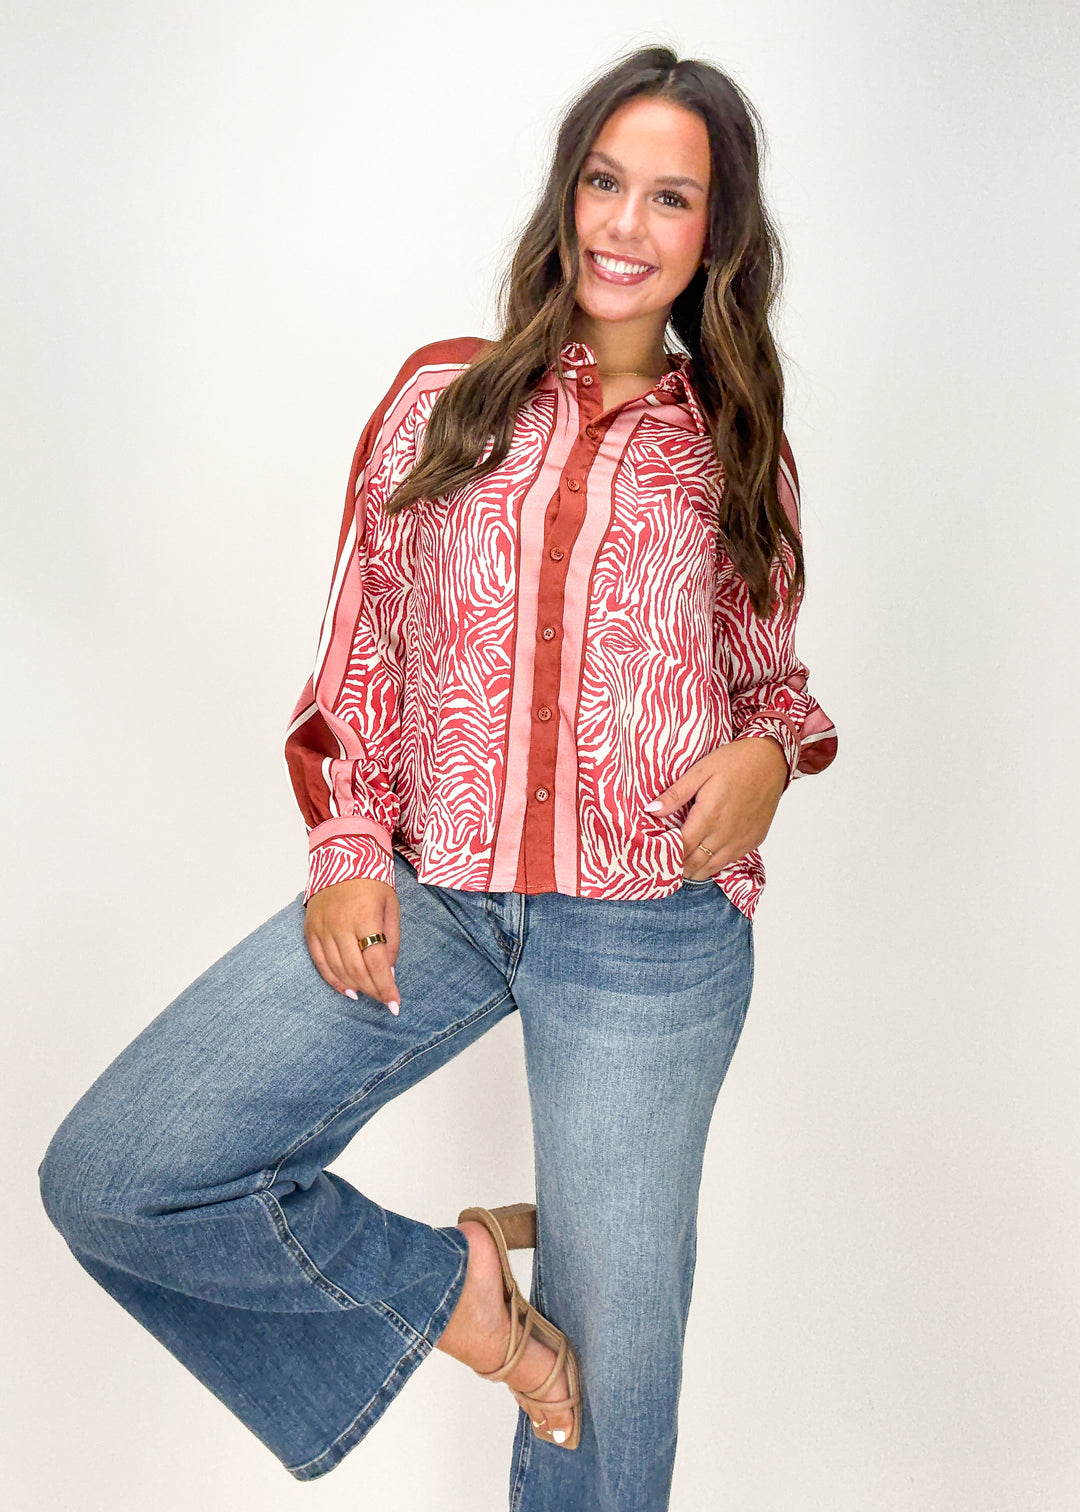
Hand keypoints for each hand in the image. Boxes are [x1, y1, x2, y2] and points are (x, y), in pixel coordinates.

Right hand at [304, 877, 400, 1013]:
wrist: (342, 857)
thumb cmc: (372, 881)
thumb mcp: (391, 907)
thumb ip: (391, 940)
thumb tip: (388, 973)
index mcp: (365, 918)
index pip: (376, 962)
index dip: (386, 986)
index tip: (395, 1003)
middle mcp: (340, 925)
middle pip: (356, 970)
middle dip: (373, 989)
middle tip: (384, 999)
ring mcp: (322, 928)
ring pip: (338, 969)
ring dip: (355, 987)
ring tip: (369, 995)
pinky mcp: (310, 930)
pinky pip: (320, 963)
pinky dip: (333, 980)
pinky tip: (347, 990)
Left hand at [645, 736, 788, 879]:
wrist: (771, 760)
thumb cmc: (735, 761)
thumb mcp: (700, 771)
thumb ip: (675, 794)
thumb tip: (651, 810)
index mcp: (709, 815)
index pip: (682, 848)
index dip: (668, 856)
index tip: (657, 857)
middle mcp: (726, 832)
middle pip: (696, 862)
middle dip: (679, 867)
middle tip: (667, 867)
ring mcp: (742, 838)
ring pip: (713, 867)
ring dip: (696, 870)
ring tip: (683, 869)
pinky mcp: (754, 839)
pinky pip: (731, 860)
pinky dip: (716, 864)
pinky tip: (707, 859)